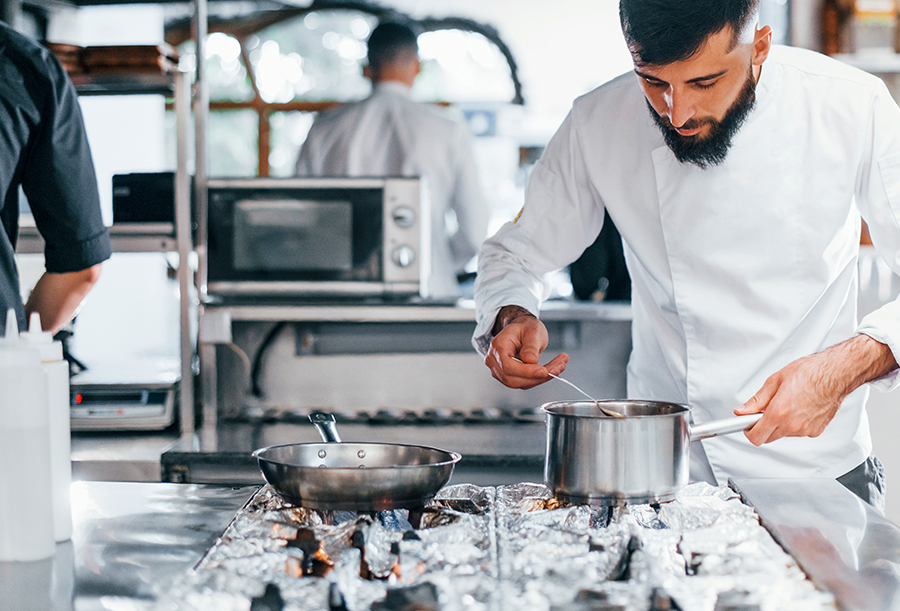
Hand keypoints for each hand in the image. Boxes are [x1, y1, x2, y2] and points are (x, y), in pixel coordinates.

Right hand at [484, 305, 568, 388]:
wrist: (522, 329)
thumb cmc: (525, 327)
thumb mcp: (532, 331)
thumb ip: (530, 347)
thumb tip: (531, 362)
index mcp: (498, 347)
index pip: (508, 366)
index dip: (526, 372)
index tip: (544, 371)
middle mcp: (495, 361)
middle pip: (514, 378)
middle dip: (538, 377)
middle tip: (558, 368)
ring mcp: (500, 370)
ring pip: (521, 383)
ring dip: (542, 378)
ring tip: (559, 366)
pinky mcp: (510, 376)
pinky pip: (524, 382)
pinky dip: (539, 378)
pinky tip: (552, 370)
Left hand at [735, 334, 897, 444]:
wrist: (836, 374)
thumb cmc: (810, 373)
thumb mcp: (775, 381)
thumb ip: (756, 400)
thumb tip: (743, 410)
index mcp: (779, 412)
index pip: (756, 437)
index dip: (748, 431)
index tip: (746, 425)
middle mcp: (792, 425)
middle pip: (768, 438)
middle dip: (763, 427)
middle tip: (765, 411)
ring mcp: (805, 430)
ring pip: (783, 434)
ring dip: (780, 424)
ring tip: (787, 404)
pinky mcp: (815, 431)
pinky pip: (798, 432)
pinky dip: (794, 424)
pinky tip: (799, 408)